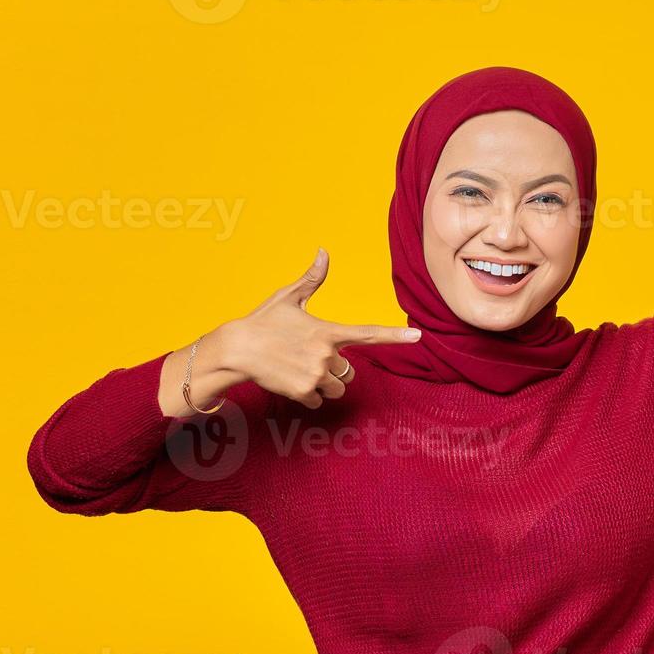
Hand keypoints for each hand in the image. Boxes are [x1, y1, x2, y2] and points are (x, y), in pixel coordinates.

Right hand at [223, 248, 421, 409]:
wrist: (235, 350)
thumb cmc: (262, 321)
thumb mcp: (288, 298)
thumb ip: (311, 280)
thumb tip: (323, 252)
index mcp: (327, 330)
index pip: (369, 332)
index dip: (395, 335)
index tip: (418, 336)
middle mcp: (326, 354)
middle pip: (351, 371)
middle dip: (336, 369)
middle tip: (309, 358)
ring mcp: (315, 375)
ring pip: (337, 388)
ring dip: (324, 384)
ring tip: (299, 369)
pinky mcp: (303, 392)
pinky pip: (319, 401)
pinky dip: (308, 395)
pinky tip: (290, 381)